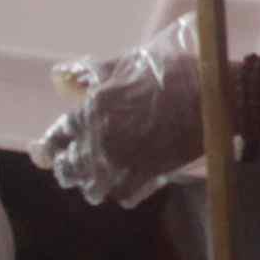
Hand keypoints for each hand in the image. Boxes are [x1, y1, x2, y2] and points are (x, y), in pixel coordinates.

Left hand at [35, 32, 203, 203]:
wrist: (212, 95)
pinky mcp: (149, 177)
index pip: (56, 138)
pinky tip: (126, 183)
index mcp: (91, 111)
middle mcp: (101, 142)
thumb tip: (59, 76)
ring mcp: (125, 162)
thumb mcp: (123, 63)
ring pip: (93, 188)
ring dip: (94, 183)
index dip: (48, 147)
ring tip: (100, 177)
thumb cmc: (168, 71)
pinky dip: (121, 192)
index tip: (47, 151)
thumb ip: (88, 72)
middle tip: (77, 163)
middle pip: (69, 170)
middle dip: (70, 167)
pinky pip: (123, 196)